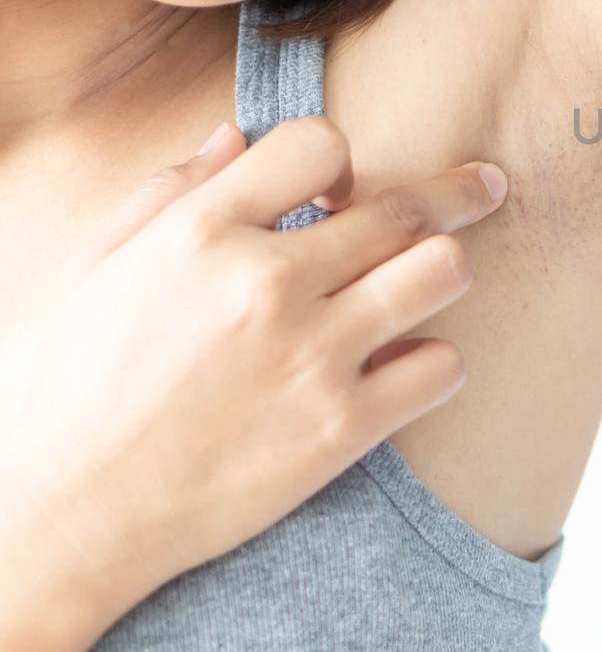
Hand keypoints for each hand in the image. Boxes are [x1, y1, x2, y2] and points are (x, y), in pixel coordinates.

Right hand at [0, 115, 508, 625]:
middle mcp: (265, 282)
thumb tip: (236, 135)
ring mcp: (311, 355)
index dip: (340, 161)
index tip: (343, 189)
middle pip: (405, 207)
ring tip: (434, 277)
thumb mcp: (96, 269)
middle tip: (486, 186)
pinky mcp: (342, 428)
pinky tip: (405, 365)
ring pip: (441, 272)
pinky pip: (442, 367)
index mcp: (200, 232)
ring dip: (444, 269)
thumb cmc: (73, 387)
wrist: (67, 516)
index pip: (319, 143)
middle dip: (457, 191)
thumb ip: (167, 192)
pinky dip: (435, 362)